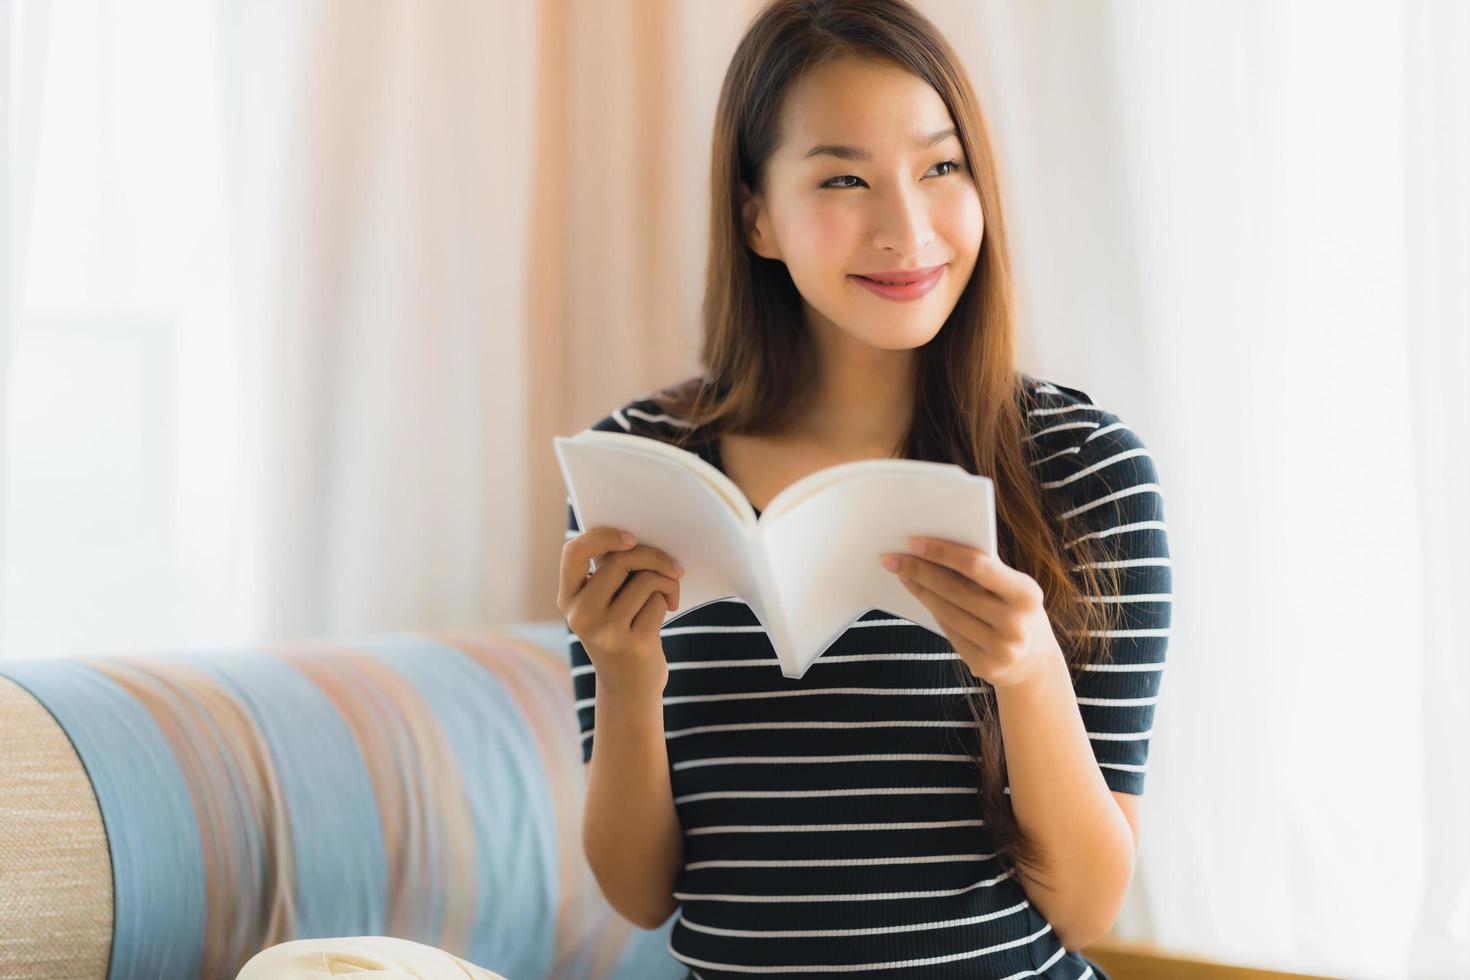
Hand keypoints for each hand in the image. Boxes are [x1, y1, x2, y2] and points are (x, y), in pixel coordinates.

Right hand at [558, 526, 684, 697]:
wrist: (629, 690)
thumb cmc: (621, 633)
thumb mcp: (604, 605)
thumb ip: (609, 572)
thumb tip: (639, 537)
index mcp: (568, 599)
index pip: (574, 552)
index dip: (603, 536)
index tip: (631, 538)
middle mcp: (580, 615)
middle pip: (621, 560)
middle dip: (654, 557)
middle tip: (673, 567)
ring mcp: (605, 631)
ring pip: (645, 579)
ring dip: (666, 582)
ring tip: (668, 595)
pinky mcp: (632, 643)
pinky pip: (658, 600)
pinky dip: (668, 600)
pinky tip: (667, 613)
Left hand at [881, 536, 1062, 689]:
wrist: (1035, 664)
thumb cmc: (1017, 611)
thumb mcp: (1015, 588)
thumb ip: (986, 568)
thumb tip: (937, 544)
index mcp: (1025, 593)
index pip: (976, 565)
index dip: (942, 552)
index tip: (913, 542)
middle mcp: (1015, 623)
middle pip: (954, 590)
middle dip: (920, 571)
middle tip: (894, 558)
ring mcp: (1000, 648)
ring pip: (947, 612)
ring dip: (920, 591)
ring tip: (903, 574)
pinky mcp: (984, 666)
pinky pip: (950, 632)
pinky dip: (932, 612)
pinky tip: (920, 596)